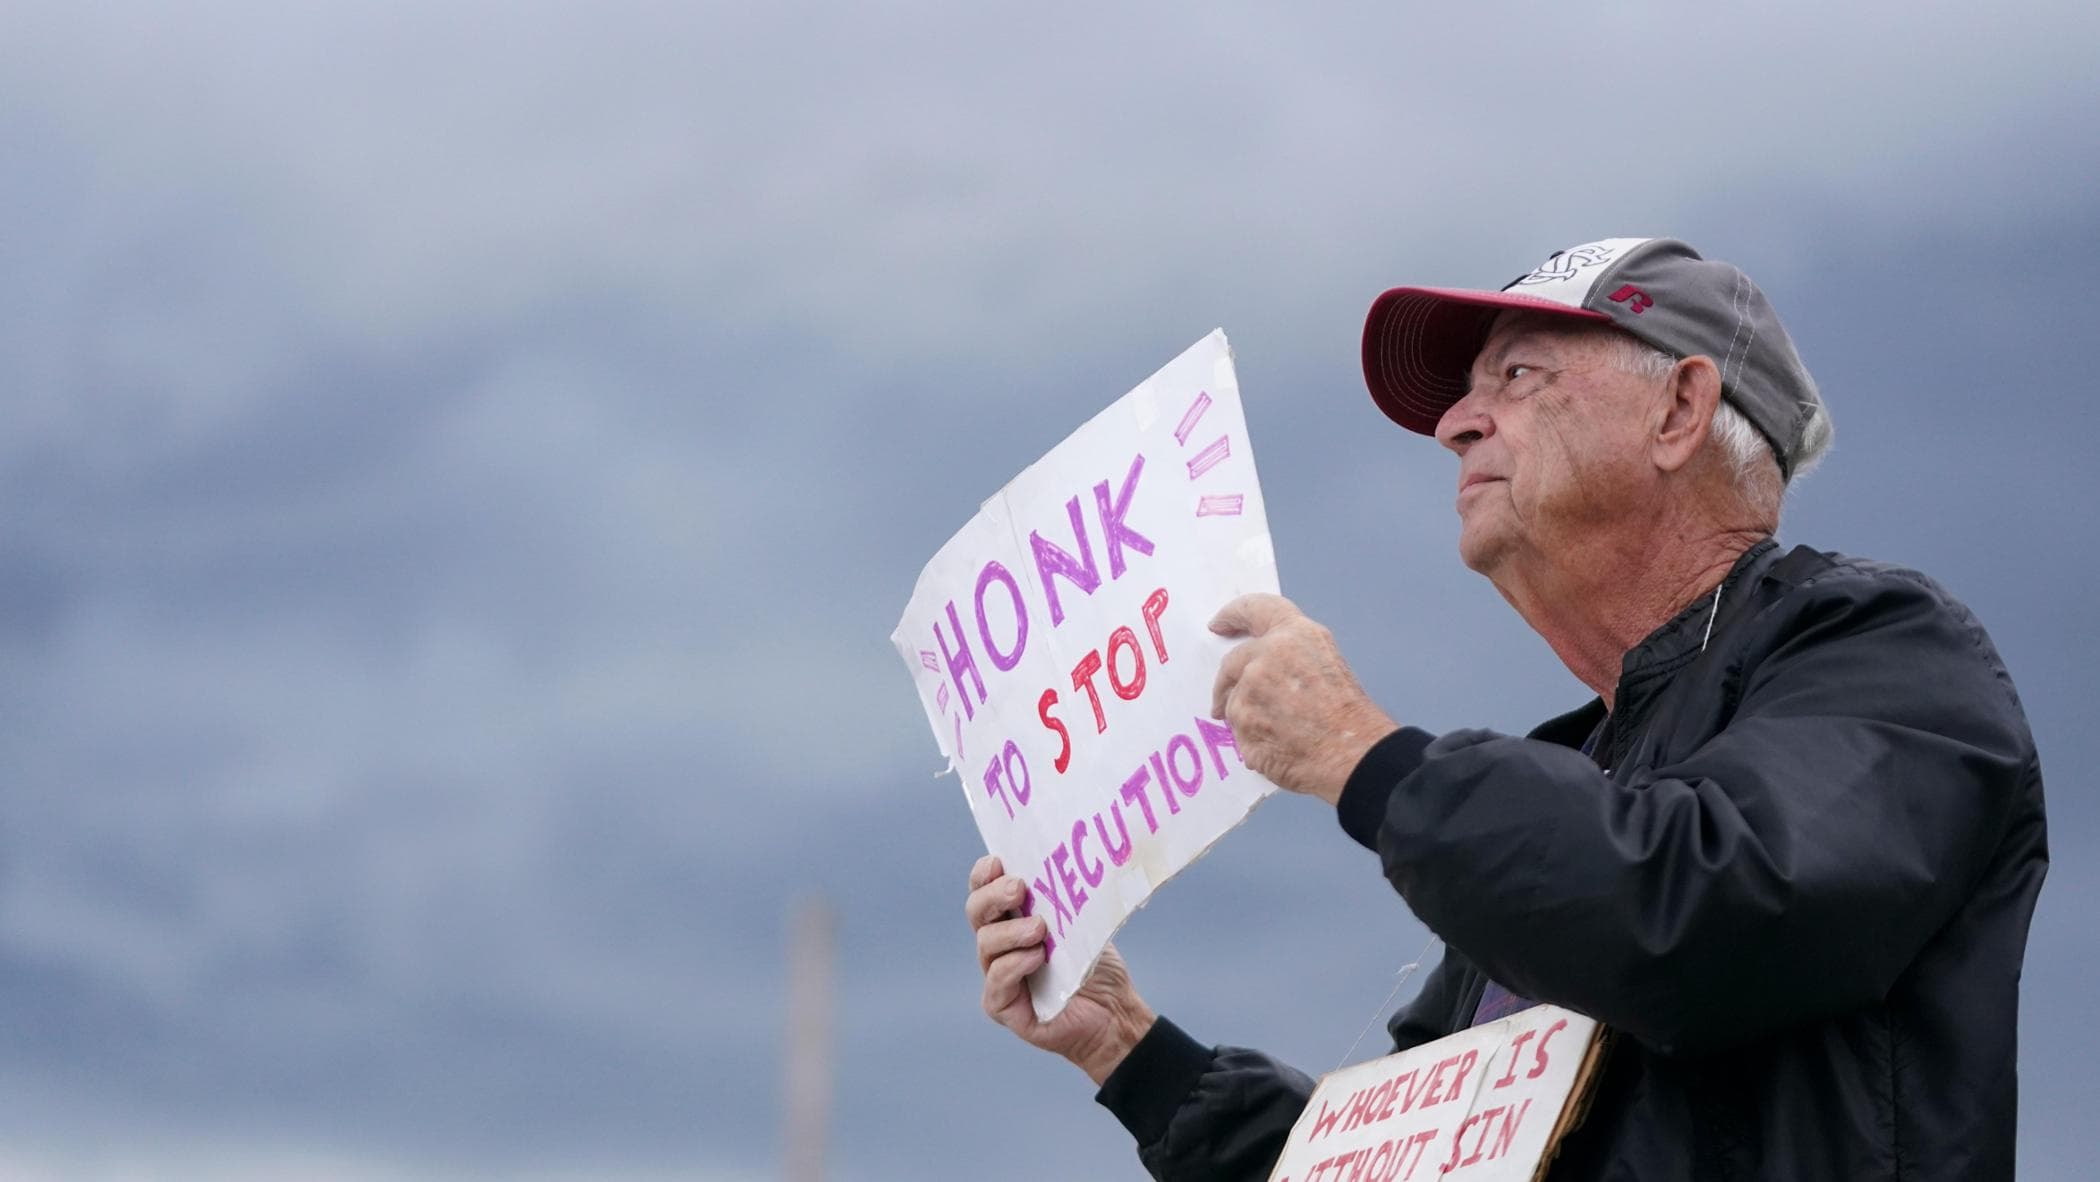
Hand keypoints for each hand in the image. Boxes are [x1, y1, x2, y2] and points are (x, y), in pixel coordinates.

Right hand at [966, 854, 1155, 1084]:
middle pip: (976, 911)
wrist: (1114, 1012)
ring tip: (1040, 929)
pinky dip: (1015, 964)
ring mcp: (997, 976)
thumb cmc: (1095, 967)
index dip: (985, 874)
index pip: (984, 889)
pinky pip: (997, 980)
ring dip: (1011, 931)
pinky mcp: (1002, 1006)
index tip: (999, 861)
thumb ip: (1063, 902)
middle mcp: (998, 945)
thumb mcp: (1082, 925)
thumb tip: (1061, 867)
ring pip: (986, 943)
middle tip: (1019, 888)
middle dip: (993, 895)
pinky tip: (1037, 957)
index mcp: (1011, 919)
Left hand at [1209, 593, 1396, 804]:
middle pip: (1232, 662)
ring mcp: (1251, 686)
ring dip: (1245, 716)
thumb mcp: (1325, 662)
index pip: (1254, 609)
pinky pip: (1236, 728)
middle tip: (1221, 700)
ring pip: (1233, 699)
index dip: (1232, 615)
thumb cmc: (1348, 714)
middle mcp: (1267, 654)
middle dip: (1225, 682)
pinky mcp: (1242, 717)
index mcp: (1294, 634)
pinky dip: (1250, 738)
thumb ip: (1290, 654)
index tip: (1218, 624)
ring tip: (1275, 733)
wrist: (1352, 752)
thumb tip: (1260, 668)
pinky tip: (1276, 746)